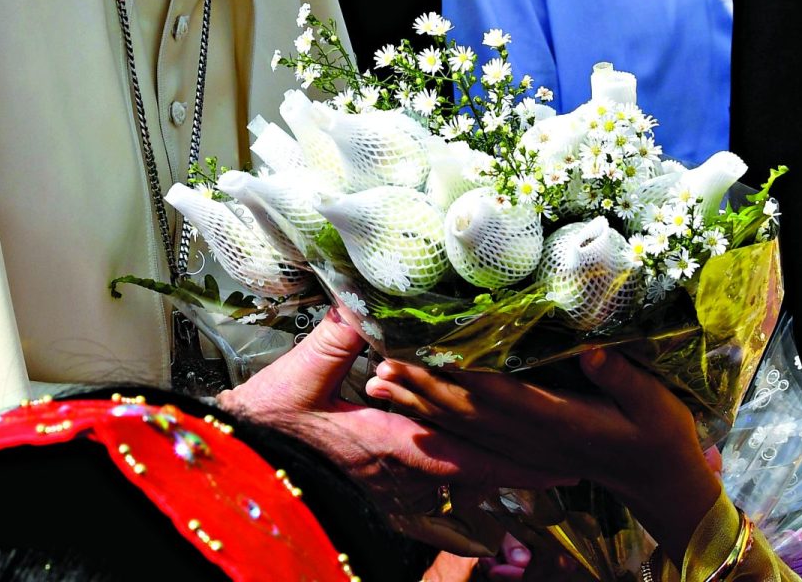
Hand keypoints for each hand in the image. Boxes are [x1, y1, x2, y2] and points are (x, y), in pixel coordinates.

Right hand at [216, 309, 573, 525]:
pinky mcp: (368, 492)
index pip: (469, 451)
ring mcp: (384, 488)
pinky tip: (470, 507)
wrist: (230, 465)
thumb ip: (341, 334)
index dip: (520, 457)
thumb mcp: (304, 372)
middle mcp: (398, 472)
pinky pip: (422, 501)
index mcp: (391, 442)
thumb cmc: (266, 422)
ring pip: (452, 491)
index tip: (566, 458)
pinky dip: (453, 500)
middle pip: (474, 475)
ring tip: (537, 484)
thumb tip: (366, 295)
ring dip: (494, 486)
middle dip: (522, 471)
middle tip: (571, 469)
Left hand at [365, 348, 721, 552]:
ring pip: (460, 427)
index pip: (497, 394)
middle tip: (379, 364)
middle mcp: (532, 439)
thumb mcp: (653, 403)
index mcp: (558, 420)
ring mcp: (524, 451)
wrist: (658, 480)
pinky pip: (470, 441)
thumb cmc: (660, 434)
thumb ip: (621, 378)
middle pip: (465, 411)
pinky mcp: (522, 455)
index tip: (424, 350)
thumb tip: (592, 352)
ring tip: (377, 384)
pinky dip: (437, 425)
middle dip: (420, 388)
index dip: (458, 374)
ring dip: (418, 406)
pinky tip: (410, 413)